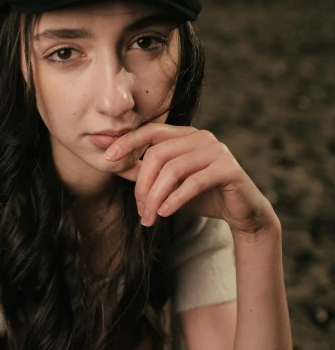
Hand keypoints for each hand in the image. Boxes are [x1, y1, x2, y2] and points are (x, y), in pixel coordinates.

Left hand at [104, 123, 276, 236]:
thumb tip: (116, 165)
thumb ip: (146, 173)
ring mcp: (216, 151)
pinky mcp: (228, 169)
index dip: (127, 141)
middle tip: (140, 211)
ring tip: (150, 218)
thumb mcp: (169, 184)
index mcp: (185, 135)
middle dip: (143, 185)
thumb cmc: (203, 196)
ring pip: (174, 169)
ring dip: (156, 197)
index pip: (151, 131)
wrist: (242, 212)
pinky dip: (176, 198)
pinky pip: (194, 182)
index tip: (105, 156)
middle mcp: (201, 137)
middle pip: (158, 154)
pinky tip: (165, 213)